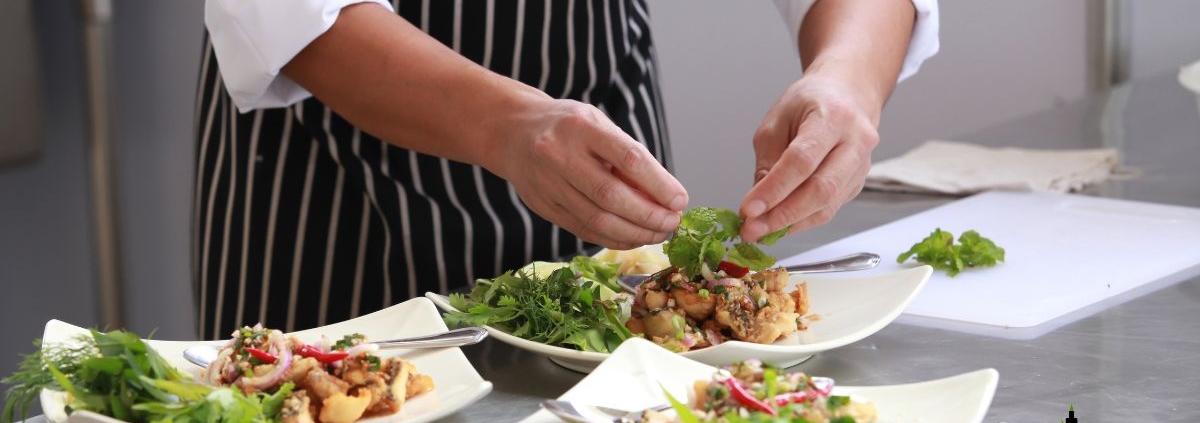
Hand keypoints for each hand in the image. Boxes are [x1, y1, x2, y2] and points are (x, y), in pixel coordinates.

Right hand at [490, 99, 688, 249]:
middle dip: (649, 215)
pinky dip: (614, 238)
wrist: (513, 132)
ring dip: (635, 233)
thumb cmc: (568, 127)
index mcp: (582, 126)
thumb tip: (665, 196)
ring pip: (596, 219)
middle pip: (611, 195)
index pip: (628, 158)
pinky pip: (583, 230)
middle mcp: (560, 154)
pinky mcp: (543, 206)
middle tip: (673, 223)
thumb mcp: (598, 124)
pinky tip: (634, 238)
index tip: (680, 201)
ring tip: (659, 233)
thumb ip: (627, 155)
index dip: (658, 184)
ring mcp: (548, 183)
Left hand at [738, 74, 880, 241]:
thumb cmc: (810, 102)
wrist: (848, 94)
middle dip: (782, 215)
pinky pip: (829, 208)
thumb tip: (759, 202)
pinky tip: (779, 223)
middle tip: (752, 230)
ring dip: (790, 224)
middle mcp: (856, 142)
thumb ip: (768, 160)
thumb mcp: (777, 120)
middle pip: (821, 189)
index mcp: (833, 117)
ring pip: (827, 205)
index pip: (802, 161)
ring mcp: (862, 165)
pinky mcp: (858, 183)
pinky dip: (802, 220)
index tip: (748, 210)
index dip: (774, 189)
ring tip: (759, 230)